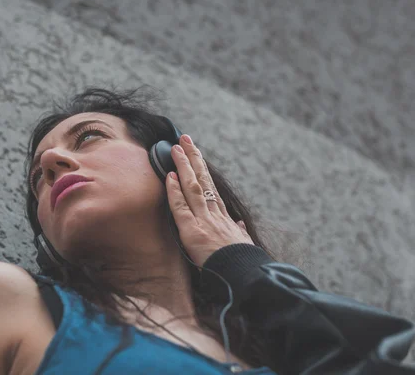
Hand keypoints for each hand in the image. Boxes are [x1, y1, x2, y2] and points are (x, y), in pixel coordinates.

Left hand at [165, 134, 254, 267]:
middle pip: (203, 180)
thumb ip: (239, 233)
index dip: (202, 170)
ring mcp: (203, 220)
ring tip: (176, 148)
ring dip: (184, 165)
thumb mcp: (243, 245)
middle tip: (185, 139)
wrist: (244, 276)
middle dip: (193, 157)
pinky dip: (174, 191)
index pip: (210, 188)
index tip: (196, 154)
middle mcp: (214, 214)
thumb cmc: (242, 264)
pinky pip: (181, 207)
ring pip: (192, 187)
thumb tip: (239, 226)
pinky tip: (170, 176)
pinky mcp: (192, 231)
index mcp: (223, 217)